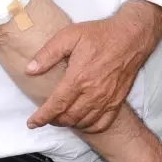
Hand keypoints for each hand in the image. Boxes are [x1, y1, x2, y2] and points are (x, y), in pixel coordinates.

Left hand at [25, 1, 161, 132]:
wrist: (131, 37)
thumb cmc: (100, 35)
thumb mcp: (69, 35)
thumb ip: (48, 54)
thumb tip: (30, 69)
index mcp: (78, 78)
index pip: (56, 105)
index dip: (42, 117)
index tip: (32, 123)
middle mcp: (93, 93)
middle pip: (68, 117)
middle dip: (53, 121)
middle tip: (45, 117)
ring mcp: (107, 99)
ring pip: (84, 122)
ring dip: (70, 124)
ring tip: (60, 118)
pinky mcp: (117, 101)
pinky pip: (102, 124)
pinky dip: (89, 127)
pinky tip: (82, 121)